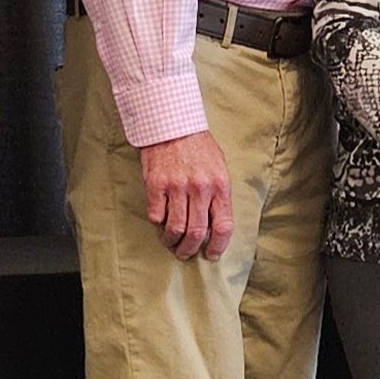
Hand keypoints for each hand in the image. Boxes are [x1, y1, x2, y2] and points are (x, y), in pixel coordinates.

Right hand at [140, 131, 233, 260]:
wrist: (173, 124)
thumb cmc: (198, 147)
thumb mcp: (219, 167)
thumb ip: (219, 195)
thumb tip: (216, 225)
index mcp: (219, 185)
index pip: (223, 226)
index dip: (218, 246)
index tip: (211, 254)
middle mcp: (199, 188)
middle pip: (196, 233)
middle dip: (190, 250)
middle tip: (185, 253)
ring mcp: (176, 187)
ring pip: (175, 228)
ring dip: (172, 242)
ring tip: (171, 243)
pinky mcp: (155, 184)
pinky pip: (156, 215)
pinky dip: (158, 222)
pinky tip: (160, 220)